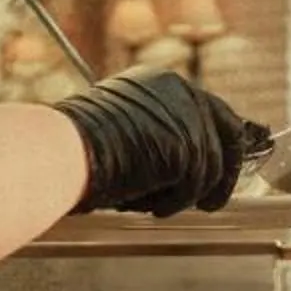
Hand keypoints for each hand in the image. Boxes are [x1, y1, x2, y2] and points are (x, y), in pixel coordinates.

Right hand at [52, 69, 268, 214]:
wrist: (62, 151)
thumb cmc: (76, 148)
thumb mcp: (122, 129)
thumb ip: (156, 135)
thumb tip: (180, 165)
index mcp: (163, 83)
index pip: (210, 110)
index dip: (219, 142)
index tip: (223, 166)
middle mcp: (182, 92)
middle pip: (228, 133)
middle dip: (226, 172)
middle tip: (213, 202)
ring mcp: (188, 119)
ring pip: (210, 169)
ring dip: (185, 195)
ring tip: (156, 207)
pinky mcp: (188, 147)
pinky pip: (194, 187)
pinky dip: (173, 203)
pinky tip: (148, 206)